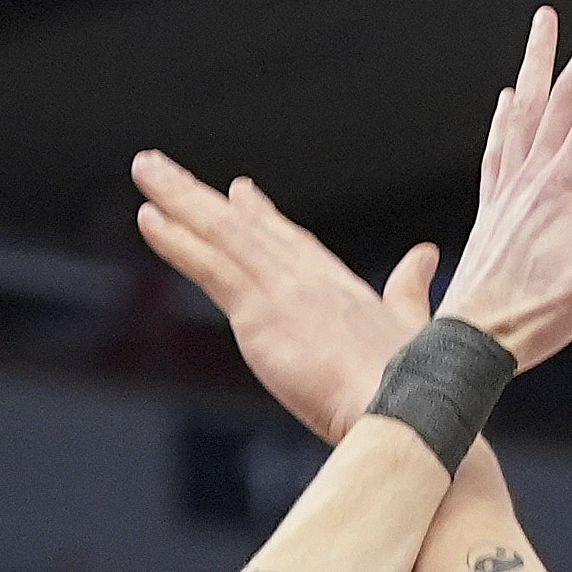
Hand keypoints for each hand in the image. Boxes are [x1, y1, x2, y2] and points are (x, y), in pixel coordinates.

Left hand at [130, 154, 435, 442]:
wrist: (406, 405)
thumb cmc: (414, 381)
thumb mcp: (413, 322)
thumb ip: (410, 287)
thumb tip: (425, 256)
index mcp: (340, 286)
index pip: (290, 242)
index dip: (260, 216)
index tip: (239, 191)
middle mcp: (306, 276)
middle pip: (244, 227)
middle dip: (201, 196)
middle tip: (162, 167)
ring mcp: (281, 290)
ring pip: (220, 234)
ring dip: (178, 199)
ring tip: (146, 169)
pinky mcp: (260, 313)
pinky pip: (209, 267)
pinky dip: (177, 241)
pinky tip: (150, 218)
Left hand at [436, 0, 571, 367]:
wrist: (470, 342)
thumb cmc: (535, 320)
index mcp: (564, 186)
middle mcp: (533, 176)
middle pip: (566, 92)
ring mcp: (509, 188)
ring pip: (526, 107)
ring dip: (539, 59)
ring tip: (546, 17)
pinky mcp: (493, 207)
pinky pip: (500, 145)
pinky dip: (507, 115)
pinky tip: (507, 98)